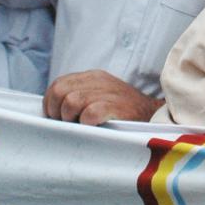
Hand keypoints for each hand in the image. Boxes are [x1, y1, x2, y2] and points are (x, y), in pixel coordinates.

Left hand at [43, 70, 162, 124]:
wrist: (154, 116)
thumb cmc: (123, 112)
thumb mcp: (101, 96)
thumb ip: (79, 97)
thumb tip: (53, 113)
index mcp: (93, 77)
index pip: (58, 84)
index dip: (51, 104)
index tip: (57, 118)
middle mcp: (99, 81)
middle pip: (60, 91)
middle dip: (57, 112)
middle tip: (68, 124)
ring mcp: (108, 93)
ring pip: (71, 101)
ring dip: (71, 119)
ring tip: (81, 126)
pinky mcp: (117, 107)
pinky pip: (90, 113)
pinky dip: (86, 123)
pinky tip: (93, 127)